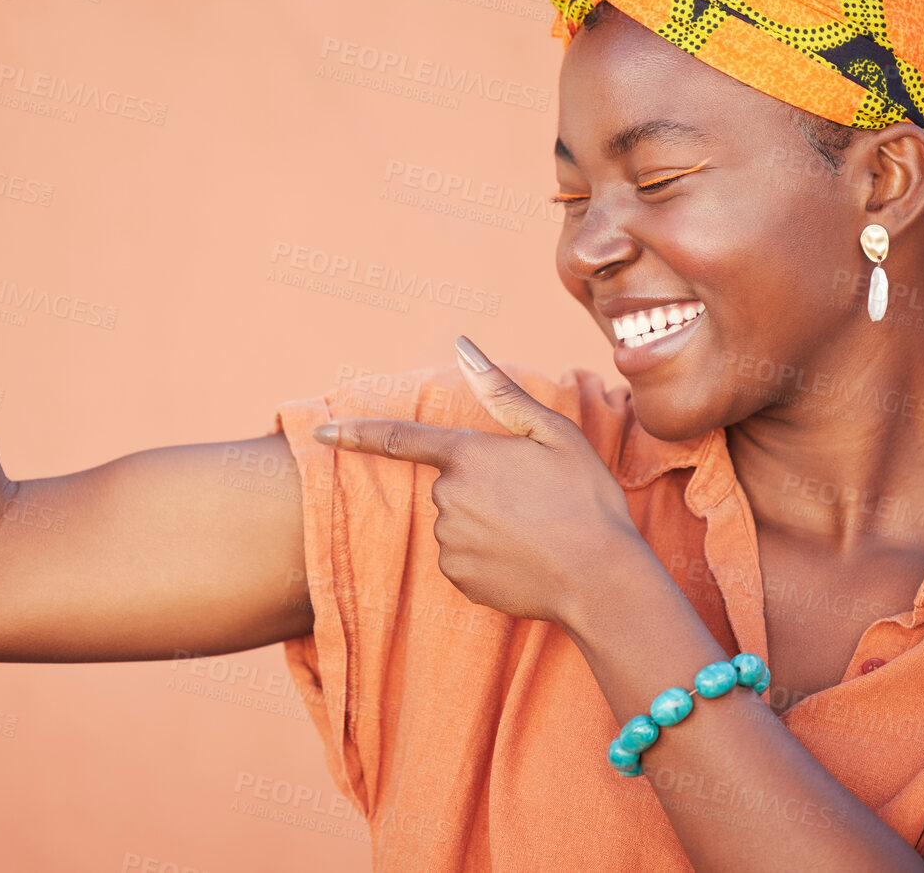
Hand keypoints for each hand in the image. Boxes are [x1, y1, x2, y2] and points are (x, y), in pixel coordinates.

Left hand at [313, 336, 650, 624]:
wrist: (601, 578)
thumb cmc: (586, 499)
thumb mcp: (554, 434)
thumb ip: (501, 391)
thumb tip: (463, 344)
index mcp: (468, 455)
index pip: (400, 438)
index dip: (356, 433)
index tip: (322, 432)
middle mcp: (448, 499)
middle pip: (449, 485)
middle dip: (480, 487)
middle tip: (534, 500)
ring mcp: (450, 542)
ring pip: (456, 522)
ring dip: (486, 523)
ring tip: (536, 530)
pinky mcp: (458, 578)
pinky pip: (463, 559)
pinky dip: (488, 557)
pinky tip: (524, 559)